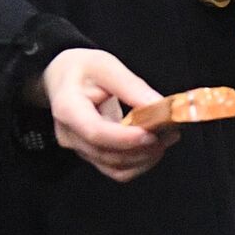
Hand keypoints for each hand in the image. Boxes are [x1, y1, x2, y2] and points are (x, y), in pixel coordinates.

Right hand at [40, 48, 177, 181]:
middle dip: (143, 147)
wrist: (62, 78)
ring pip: (115, 167)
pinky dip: (139, 162)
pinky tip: (155, 145)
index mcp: (68, 108)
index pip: (95, 132)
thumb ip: (132, 86)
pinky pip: (117, 169)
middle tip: (171, 130)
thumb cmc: (82, 69)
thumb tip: (160, 106)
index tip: (152, 133)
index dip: (125, 138)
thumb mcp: (106, 66)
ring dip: (145, 157)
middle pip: (107, 154)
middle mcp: (70, 136)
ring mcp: (80, 149)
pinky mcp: (92, 154)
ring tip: (168, 136)